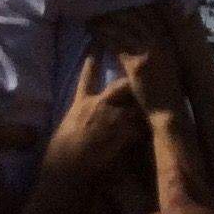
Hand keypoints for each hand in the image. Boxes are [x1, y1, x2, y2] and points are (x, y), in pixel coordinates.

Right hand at [9, 55, 144, 213]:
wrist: (64, 173)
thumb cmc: (58, 157)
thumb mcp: (64, 129)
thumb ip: (78, 118)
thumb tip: (81, 118)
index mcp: (81, 104)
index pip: (89, 74)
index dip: (94, 57)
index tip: (98, 41)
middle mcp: (98, 106)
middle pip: (121, 85)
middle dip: (134, 82)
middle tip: (145, 74)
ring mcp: (112, 118)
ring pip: (135, 106)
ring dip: (142, 111)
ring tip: (154, 109)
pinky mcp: (123, 134)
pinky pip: (140, 129)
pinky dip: (144, 133)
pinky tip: (148, 138)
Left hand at [89, 7, 182, 118]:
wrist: (169, 111)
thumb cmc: (167, 88)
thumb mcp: (168, 59)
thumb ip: (159, 43)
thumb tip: (146, 30)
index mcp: (168, 38)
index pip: (150, 11)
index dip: (133, 2)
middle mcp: (160, 41)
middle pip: (135, 15)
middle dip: (117, 6)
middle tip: (100, 0)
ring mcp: (150, 51)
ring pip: (124, 27)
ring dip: (106, 19)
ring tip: (92, 14)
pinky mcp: (137, 64)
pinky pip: (117, 43)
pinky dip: (104, 35)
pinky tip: (93, 31)